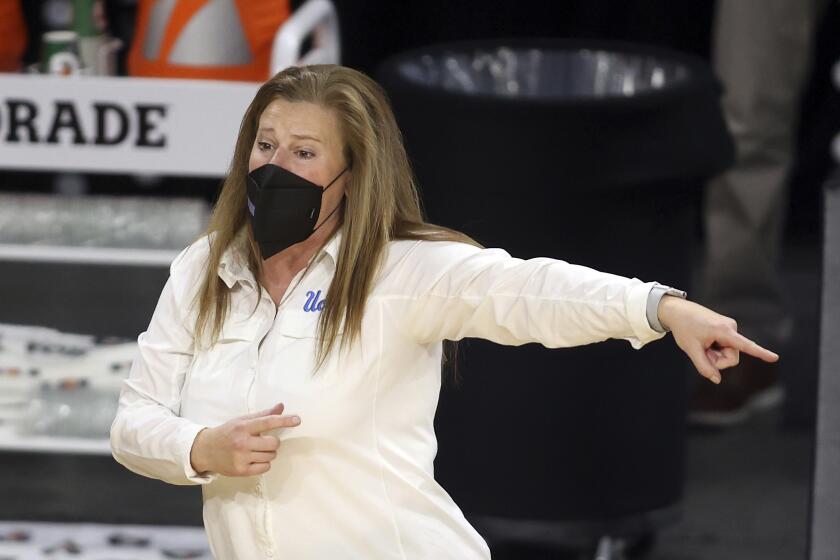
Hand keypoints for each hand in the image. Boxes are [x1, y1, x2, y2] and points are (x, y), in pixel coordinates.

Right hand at [189, 403, 300, 476]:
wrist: (205, 450)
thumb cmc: (227, 433)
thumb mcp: (242, 420)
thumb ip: (263, 415)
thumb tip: (281, 407)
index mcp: (243, 427)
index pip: (268, 422)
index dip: (284, 420)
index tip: (297, 419)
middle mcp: (242, 442)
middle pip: (273, 443)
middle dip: (273, 442)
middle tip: (264, 441)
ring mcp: (241, 458)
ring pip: (271, 456)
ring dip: (268, 453)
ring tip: (257, 450)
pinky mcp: (241, 471)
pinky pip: (265, 468)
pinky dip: (264, 463)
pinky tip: (255, 459)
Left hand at [657, 296, 778, 384]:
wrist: (678, 311)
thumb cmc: (684, 328)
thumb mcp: (691, 349)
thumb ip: (704, 366)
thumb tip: (717, 380)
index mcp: (723, 330)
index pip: (745, 345)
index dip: (761, 353)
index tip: (775, 358)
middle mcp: (731, 327)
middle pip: (732, 357)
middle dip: (717, 360)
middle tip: (701, 350)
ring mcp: (730, 327)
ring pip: (729, 353)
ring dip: (715, 354)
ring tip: (702, 343)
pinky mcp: (727, 329)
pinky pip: (725, 347)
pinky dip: (715, 348)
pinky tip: (705, 340)